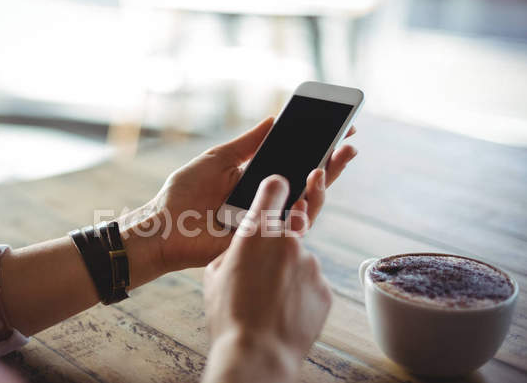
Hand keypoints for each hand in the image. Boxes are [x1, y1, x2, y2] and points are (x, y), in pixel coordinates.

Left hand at [130, 117, 356, 273]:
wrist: (163, 228)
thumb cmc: (183, 194)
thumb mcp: (218, 160)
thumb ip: (247, 144)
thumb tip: (273, 119)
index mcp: (257, 179)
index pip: (293, 162)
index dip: (316, 147)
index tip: (337, 128)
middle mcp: (267, 200)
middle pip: (306, 182)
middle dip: (331, 163)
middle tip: (350, 142)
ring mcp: (267, 221)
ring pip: (307, 204)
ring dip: (325, 181)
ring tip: (335, 158)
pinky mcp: (264, 240)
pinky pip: (291, 226)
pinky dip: (304, 206)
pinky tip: (313, 182)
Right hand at [202, 175, 331, 382]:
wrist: (257, 353)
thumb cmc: (229, 314)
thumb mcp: (215, 274)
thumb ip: (234, 250)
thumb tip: (246, 249)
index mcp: (257, 232)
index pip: (273, 189)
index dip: (276, 185)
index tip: (280, 185)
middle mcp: (288, 241)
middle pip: (289, 228)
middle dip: (279, 241)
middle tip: (266, 264)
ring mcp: (311, 264)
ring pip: (299, 260)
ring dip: (288, 273)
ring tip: (269, 300)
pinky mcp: (324, 288)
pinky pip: (311, 283)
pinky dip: (300, 293)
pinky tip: (283, 310)